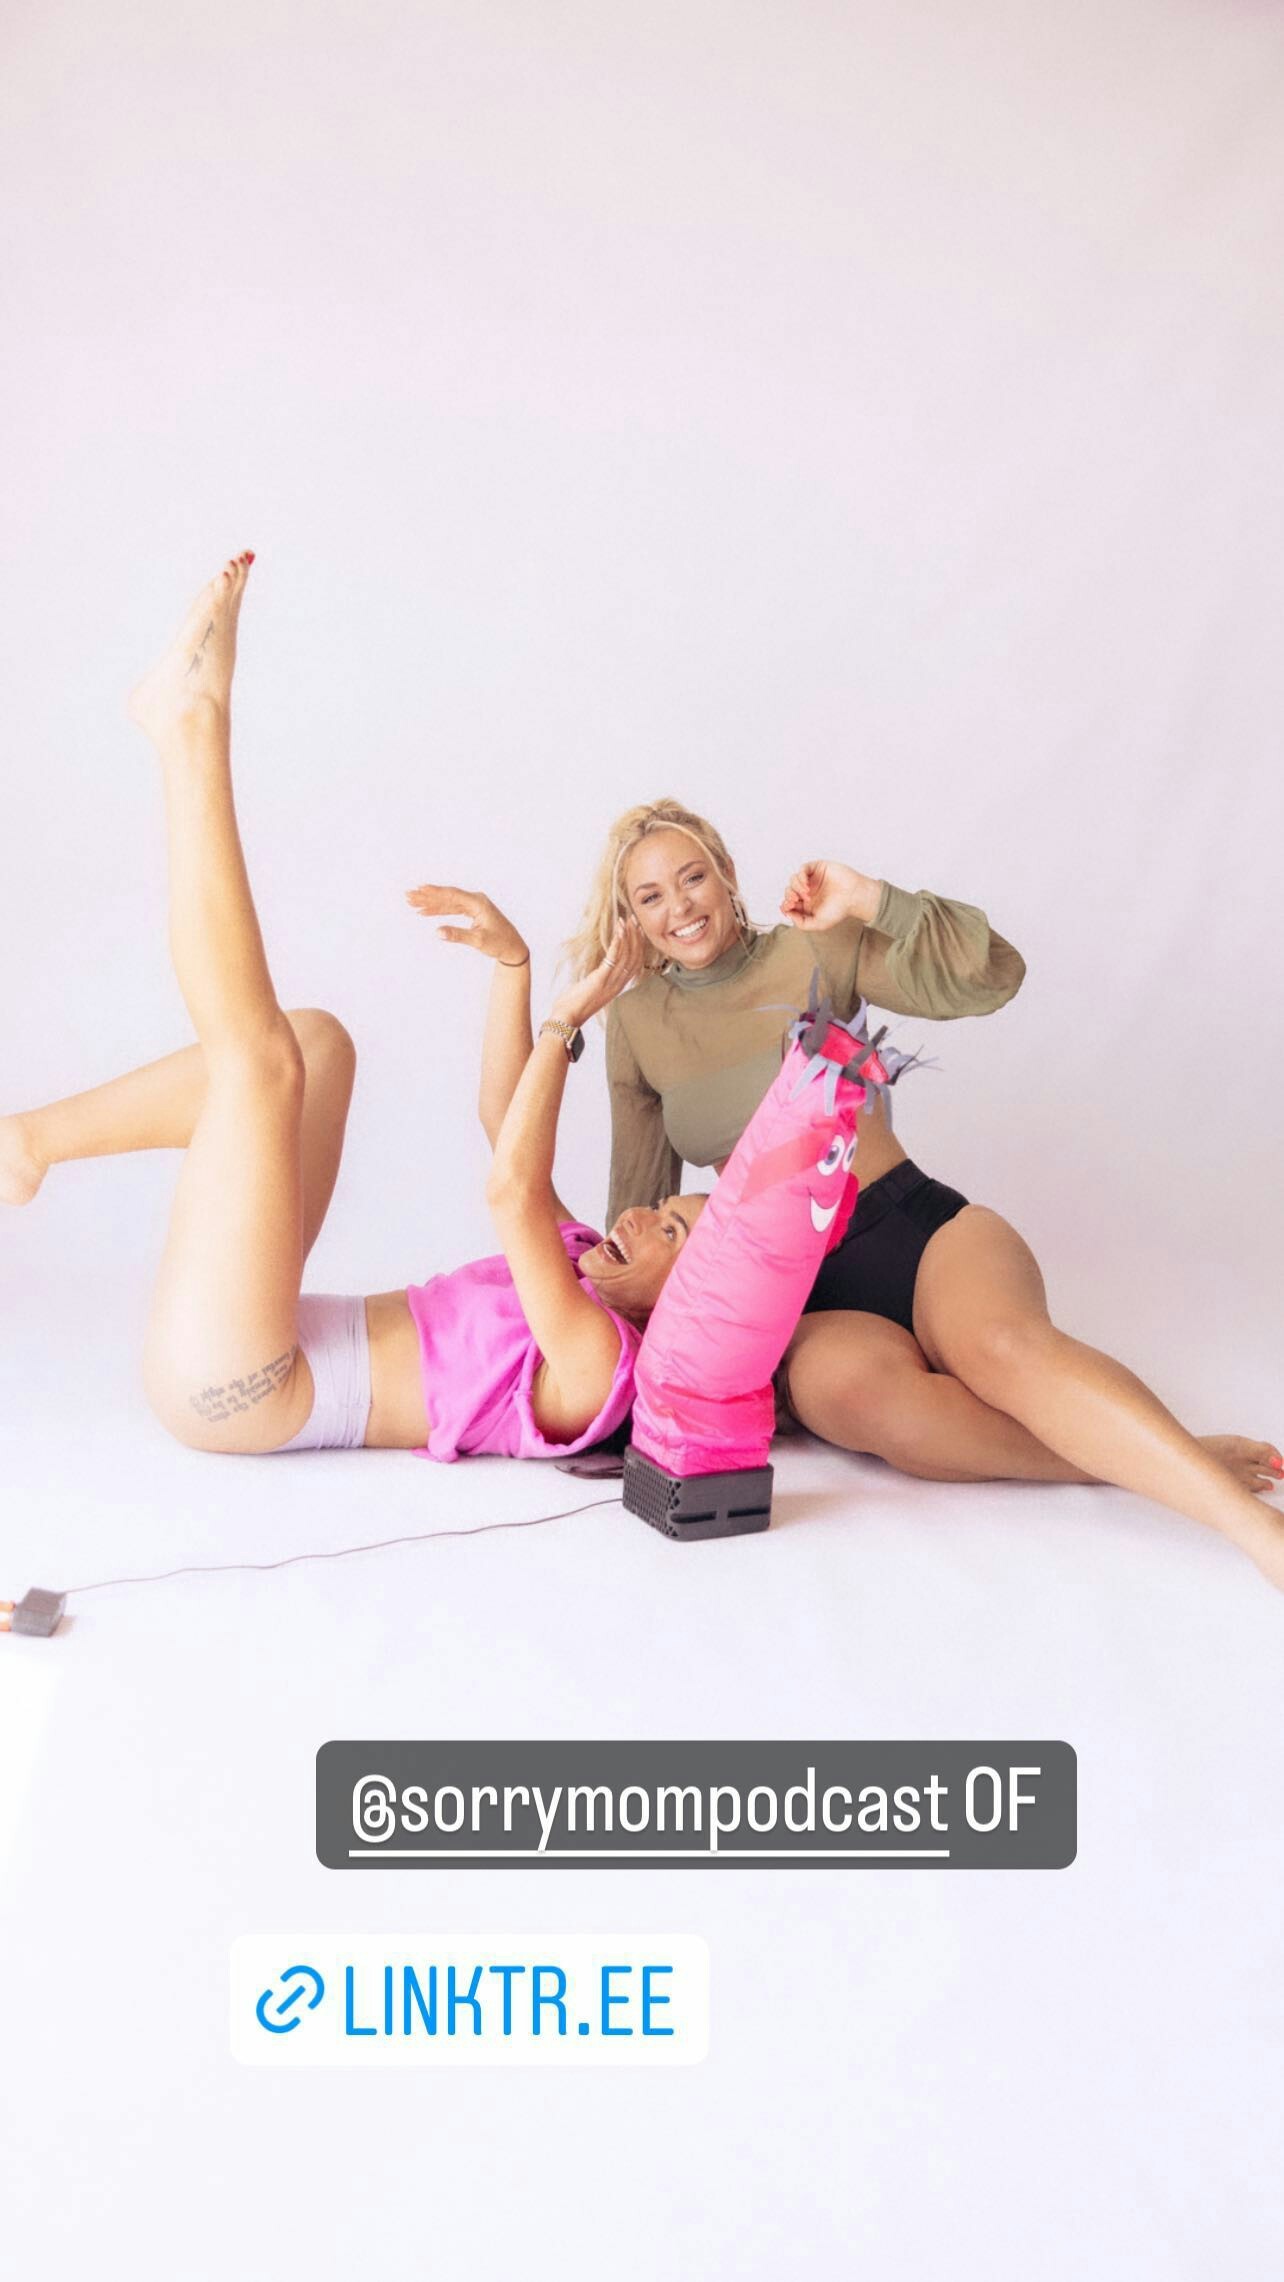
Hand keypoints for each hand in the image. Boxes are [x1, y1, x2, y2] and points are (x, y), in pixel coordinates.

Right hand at [406, 883, 528, 967]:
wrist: (512, 946)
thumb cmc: (499, 943)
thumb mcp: (478, 940)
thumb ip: (458, 935)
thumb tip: (437, 932)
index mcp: (478, 903)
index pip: (453, 895)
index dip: (435, 892)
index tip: (419, 889)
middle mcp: (475, 900)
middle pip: (447, 896)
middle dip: (427, 896)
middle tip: (408, 896)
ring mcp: (473, 905)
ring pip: (447, 902)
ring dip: (430, 903)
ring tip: (412, 903)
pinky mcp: (471, 912)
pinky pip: (451, 909)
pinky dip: (438, 910)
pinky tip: (425, 911)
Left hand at [548, 917, 644, 1028]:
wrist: (567, 1017)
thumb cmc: (576, 1004)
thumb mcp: (593, 989)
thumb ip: (600, 979)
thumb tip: (597, 970)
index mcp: (619, 986)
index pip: (637, 963)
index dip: (639, 945)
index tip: (637, 930)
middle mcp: (619, 984)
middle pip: (635, 957)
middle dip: (636, 937)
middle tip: (634, 920)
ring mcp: (611, 982)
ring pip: (627, 955)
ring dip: (627, 936)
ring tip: (625, 921)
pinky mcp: (600, 979)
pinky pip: (614, 958)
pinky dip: (618, 943)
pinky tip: (618, 931)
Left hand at [780, 859, 878, 929]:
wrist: (854, 897)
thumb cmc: (839, 911)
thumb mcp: (818, 924)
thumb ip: (801, 923)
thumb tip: (788, 913)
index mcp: (807, 904)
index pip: (789, 902)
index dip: (785, 904)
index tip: (787, 907)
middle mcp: (808, 891)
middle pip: (789, 890)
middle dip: (789, 896)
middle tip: (794, 901)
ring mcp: (813, 879)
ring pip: (794, 879)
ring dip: (796, 887)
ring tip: (806, 895)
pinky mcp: (818, 868)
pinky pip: (803, 868)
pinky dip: (801, 876)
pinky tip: (807, 885)